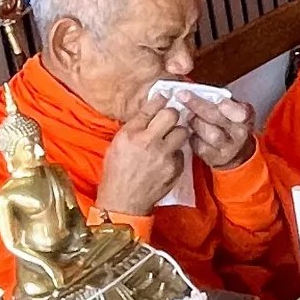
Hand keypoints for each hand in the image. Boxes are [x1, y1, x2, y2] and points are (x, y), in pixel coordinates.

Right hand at [99, 102, 188, 216]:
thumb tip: (149, 112)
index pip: (151, 108)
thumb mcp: (117, 145)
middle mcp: (148, 142)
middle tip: (169, 119)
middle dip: (172, 114)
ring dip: (178, 133)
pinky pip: (182, 152)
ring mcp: (164, 155)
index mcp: (131, 134)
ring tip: (170, 138)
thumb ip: (133, 128)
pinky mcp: (175, 168)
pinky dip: (176, 153)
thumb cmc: (116, 172)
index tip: (163, 98)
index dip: (159, 101)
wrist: (124, 201)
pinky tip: (167, 158)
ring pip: (182, 132)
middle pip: (172, 115)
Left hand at [182, 90, 255, 170]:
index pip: (240, 112)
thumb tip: (189, 85)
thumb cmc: (228, 123)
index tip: (216, 100)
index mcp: (245, 116)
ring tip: (189, 116)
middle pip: (218, 119)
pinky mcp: (215, 158)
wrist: (236, 151)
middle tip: (183, 96)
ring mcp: (228, 148)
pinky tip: (191, 131)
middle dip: (198, 105)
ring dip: (195, 122)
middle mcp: (239, 134)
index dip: (228, 107)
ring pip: (209, 134)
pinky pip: (200, 146)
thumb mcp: (230, 107)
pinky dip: (192, 137)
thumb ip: (217, 98)